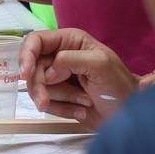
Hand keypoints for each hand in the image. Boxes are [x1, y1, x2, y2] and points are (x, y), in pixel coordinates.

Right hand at [19, 29, 137, 127]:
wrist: (128, 113)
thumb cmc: (119, 85)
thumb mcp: (99, 64)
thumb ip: (70, 59)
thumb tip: (48, 72)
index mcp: (69, 40)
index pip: (35, 41)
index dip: (26, 56)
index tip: (26, 75)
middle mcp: (60, 56)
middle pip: (32, 69)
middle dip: (43, 87)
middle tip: (48, 101)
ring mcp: (59, 78)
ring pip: (38, 88)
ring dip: (60, 99)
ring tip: (84, 101)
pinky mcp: (59, 97)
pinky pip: (47, 103)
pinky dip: (63, 109)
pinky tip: (82, 109)